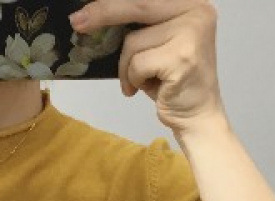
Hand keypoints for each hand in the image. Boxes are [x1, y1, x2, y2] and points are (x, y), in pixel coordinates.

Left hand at [68, 0, 225, 134]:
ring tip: (139, 81)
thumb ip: (139, 26)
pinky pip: (137, 63)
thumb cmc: (170, 83)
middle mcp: (197, 11)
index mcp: (191, 3)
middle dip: (104, 14)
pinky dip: (133, 79)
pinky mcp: (182, 57)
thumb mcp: (156, 45)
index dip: (112, 2)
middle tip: (77, 22)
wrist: (196, 116)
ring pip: (133, 41)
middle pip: (138, 5)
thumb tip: (93, 14)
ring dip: (126, 67)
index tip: (85, 9)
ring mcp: (192, 33)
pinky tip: (145, 88)